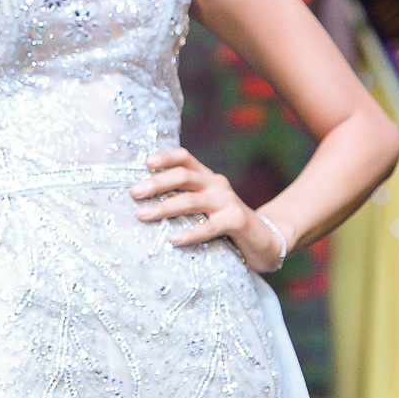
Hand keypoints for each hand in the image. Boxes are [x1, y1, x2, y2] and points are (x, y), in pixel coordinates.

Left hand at [130, 147, 287, 271]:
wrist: (264, 240)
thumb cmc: (224, 224)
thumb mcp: (204, 207)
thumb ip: (182, 201)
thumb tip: (141, 204)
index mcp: (206, 178)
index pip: (185, 157)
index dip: (165, 157)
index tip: (145, 163)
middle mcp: (216, 184)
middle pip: (183, 176)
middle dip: (156, 183)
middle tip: (134, 193)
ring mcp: (227, 201)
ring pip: (191, 201)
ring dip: (164, 208)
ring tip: (142, 216)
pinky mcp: (236, 221)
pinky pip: (209, 227)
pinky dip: (189, 233)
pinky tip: (173, 241)